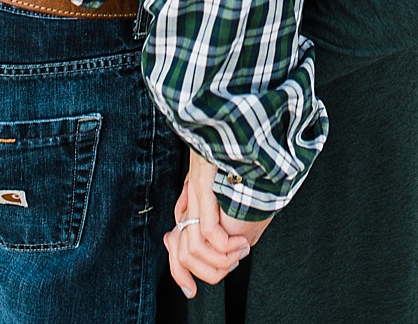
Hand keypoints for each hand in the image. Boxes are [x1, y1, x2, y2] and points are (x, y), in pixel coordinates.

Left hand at [163, 150, 271, 298]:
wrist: (236, 127)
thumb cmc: (239, 157)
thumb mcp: (231, 191)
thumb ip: (221, 213)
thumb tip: (223, 231)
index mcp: (194, 203)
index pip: (176, 248)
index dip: (179, 273)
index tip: (191, 290)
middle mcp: (190, 201)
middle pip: (181, 253)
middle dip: (205, 271)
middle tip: (232, 264)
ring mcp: (195, 194)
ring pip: (193, 248)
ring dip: (220, 259)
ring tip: (241, 250)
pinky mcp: (203, 186)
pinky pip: (207, 230)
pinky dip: (223, 244)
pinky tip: (240, 242)